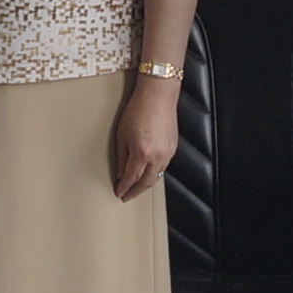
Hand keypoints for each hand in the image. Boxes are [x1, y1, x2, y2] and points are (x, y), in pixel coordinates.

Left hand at [109, 78, 181, 201]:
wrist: (158, 95)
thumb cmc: (138, 110)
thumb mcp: (122, 135)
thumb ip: (122, 157)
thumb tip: (121, 174)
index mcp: (142, 154)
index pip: (131, 178)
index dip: (124, 188)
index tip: (119, 193)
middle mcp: (157, 156)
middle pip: (147, 182)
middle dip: (136, 191)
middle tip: (127, 196)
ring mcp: (168, 153)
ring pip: (157, 175)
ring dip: (146, 183)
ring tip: (137, 186)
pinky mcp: (173, 147)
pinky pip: (163, 166)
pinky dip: (155, 172)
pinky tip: (149, 172)